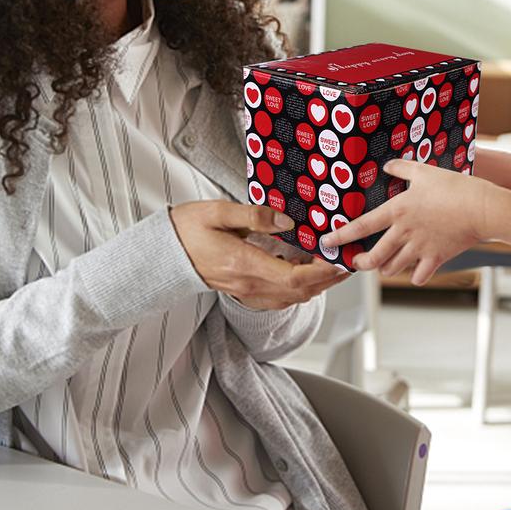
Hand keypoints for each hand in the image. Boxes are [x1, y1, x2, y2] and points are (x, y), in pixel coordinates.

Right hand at [169, 200, 346, 309]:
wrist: (162, 253)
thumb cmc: (187, 228)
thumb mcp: (218, 211)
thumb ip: (254, 216)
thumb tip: (287, 221)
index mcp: (244, 264)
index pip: (294, 278)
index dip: (323, 272)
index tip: (342, 260)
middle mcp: (248, 284)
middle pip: (300, 291)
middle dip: (329, 279)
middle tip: (348, 260)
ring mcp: (245, 292)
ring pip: (292, 298)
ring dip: (317, 285)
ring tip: (334, 264)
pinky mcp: (243, 292)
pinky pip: (279, 298)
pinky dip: (299, 288)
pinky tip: (306, 271)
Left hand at [322, 161, 493, 284]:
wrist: (481, 208)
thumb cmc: (454, 187)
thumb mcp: (424, 171)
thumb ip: (402, 168)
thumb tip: (387, 165)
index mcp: (397, 211)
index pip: (360, 226)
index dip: (340, 236)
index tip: (327, 243)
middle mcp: (404, 232)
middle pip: (373, 256)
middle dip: (361, 262)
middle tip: (357, 262)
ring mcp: (419, 248)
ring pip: (392, 268)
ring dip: (385, 268)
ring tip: (384, 264)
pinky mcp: (436, 258)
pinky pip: (418, 276)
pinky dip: (413, 275)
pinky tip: (414, 270)